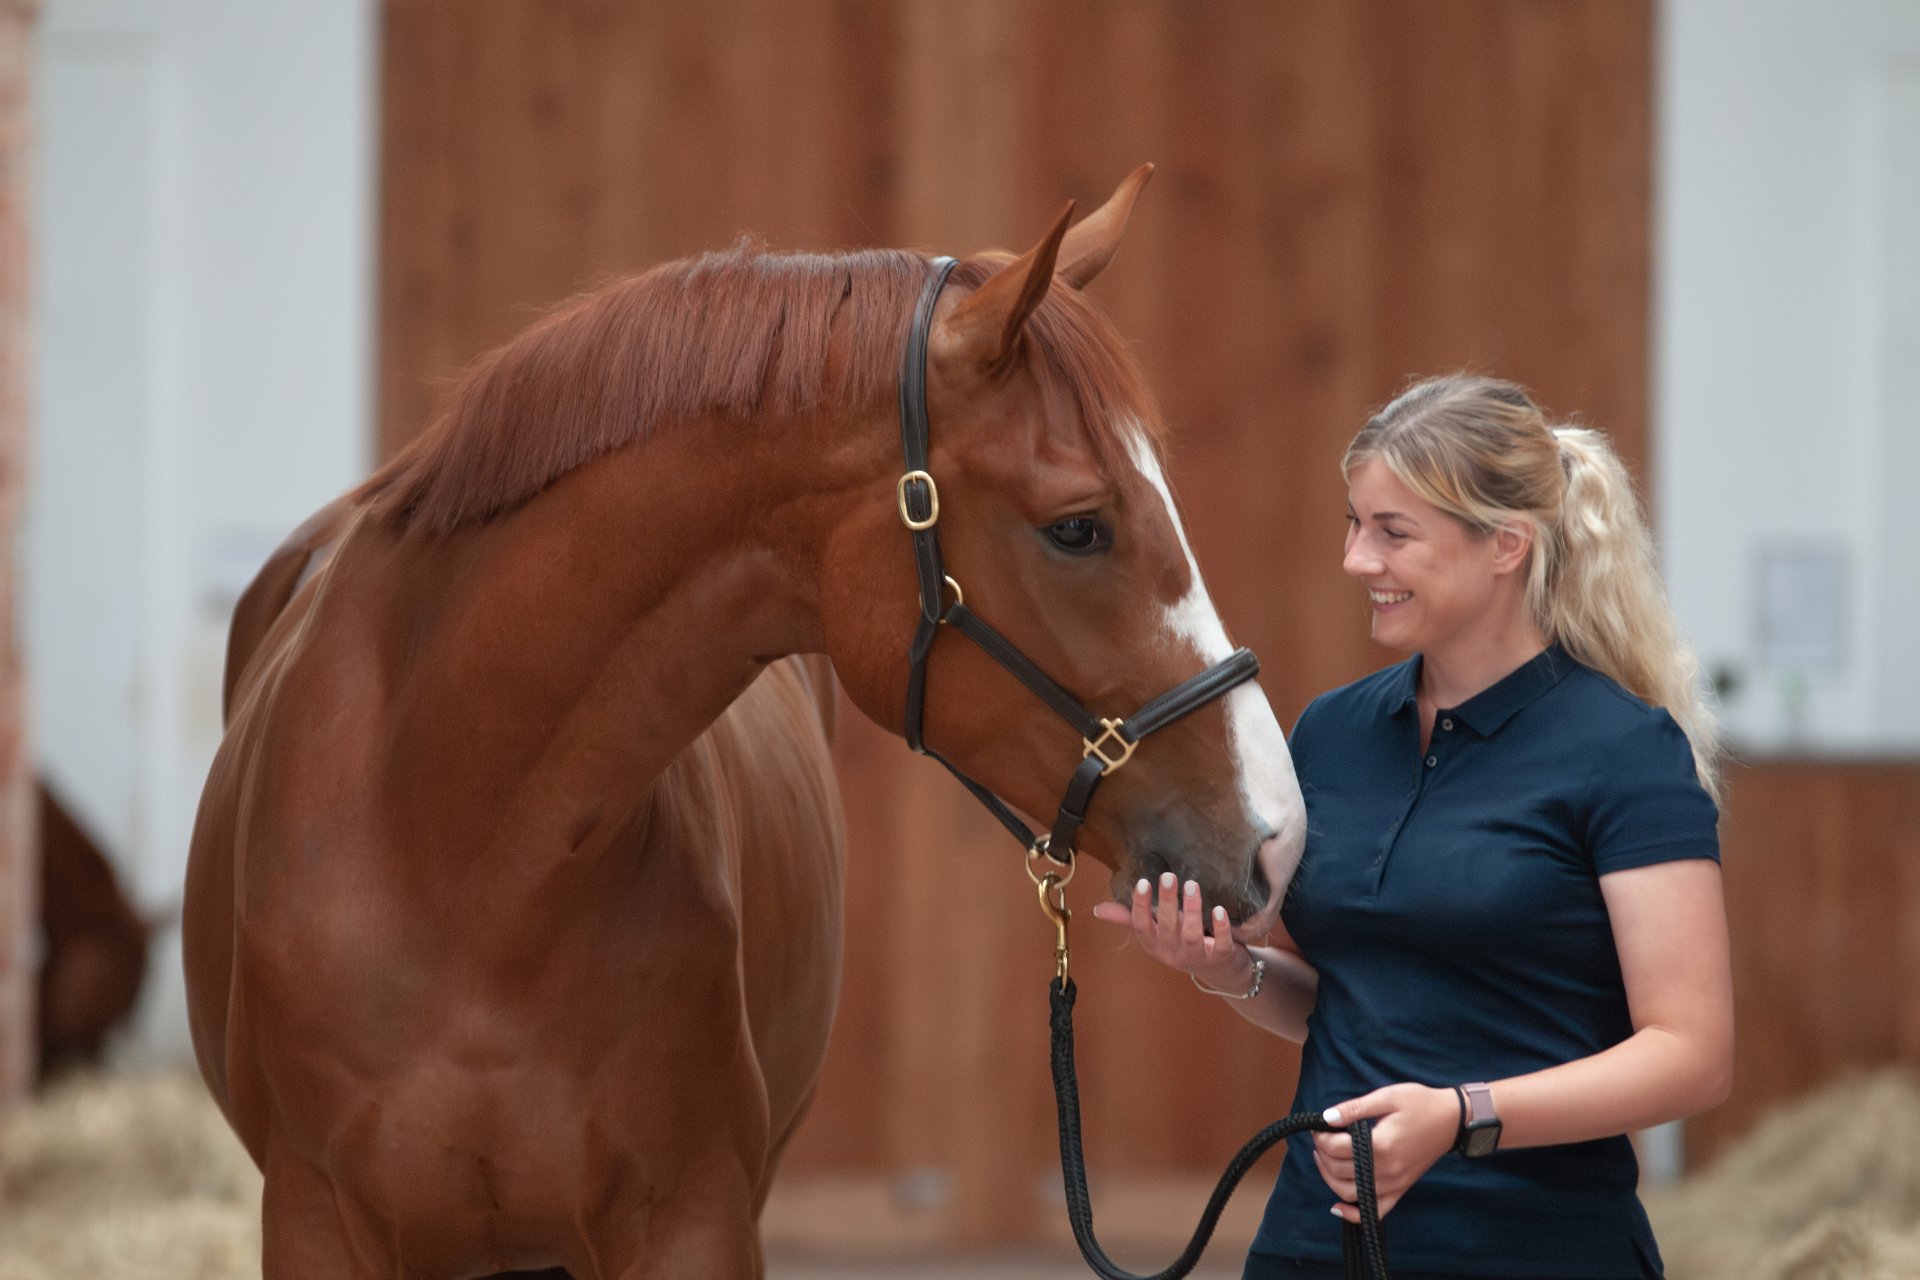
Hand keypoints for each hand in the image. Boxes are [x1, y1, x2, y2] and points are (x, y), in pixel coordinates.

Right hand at [1088, 872, 1251, 991]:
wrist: (1220, 971)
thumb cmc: (1183, 945)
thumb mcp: (1155, 934)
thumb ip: (1130, 919)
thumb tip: (1099, 909)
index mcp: (1154, 944)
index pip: (1142, 927)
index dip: (1140, 906)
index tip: (1143, 883)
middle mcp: (1172, 952)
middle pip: (1167, 928)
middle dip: (1166, 902)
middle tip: (1168, 876)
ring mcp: (1197, 956)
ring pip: (1191, 935)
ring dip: (1191, 911)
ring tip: (1192, 886)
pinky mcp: (1221, 958)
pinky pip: (1220, 945)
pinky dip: (1220, 929)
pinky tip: (1219, 910)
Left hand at [1314, 1084, 1459, 1221]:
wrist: (1451, 1120)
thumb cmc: (1420, 1103)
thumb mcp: (1387, 1097)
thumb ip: (1354, 1109)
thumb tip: (1326, 1117)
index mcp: (1382, 1145)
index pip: (1337, 1148)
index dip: (1321, 1137)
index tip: (1318, 1126)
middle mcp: (1387, 1170)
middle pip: (1339, 1171)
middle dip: (1323, 1154)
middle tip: (1321, 1138)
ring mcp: (1394, 1184)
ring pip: (1349, 1194)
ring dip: (1329, 1178)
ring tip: (1325, 1159)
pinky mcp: (1400, 1190)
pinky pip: (1374, 1212)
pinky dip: (1353, 1214)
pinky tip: (1338, 1205)